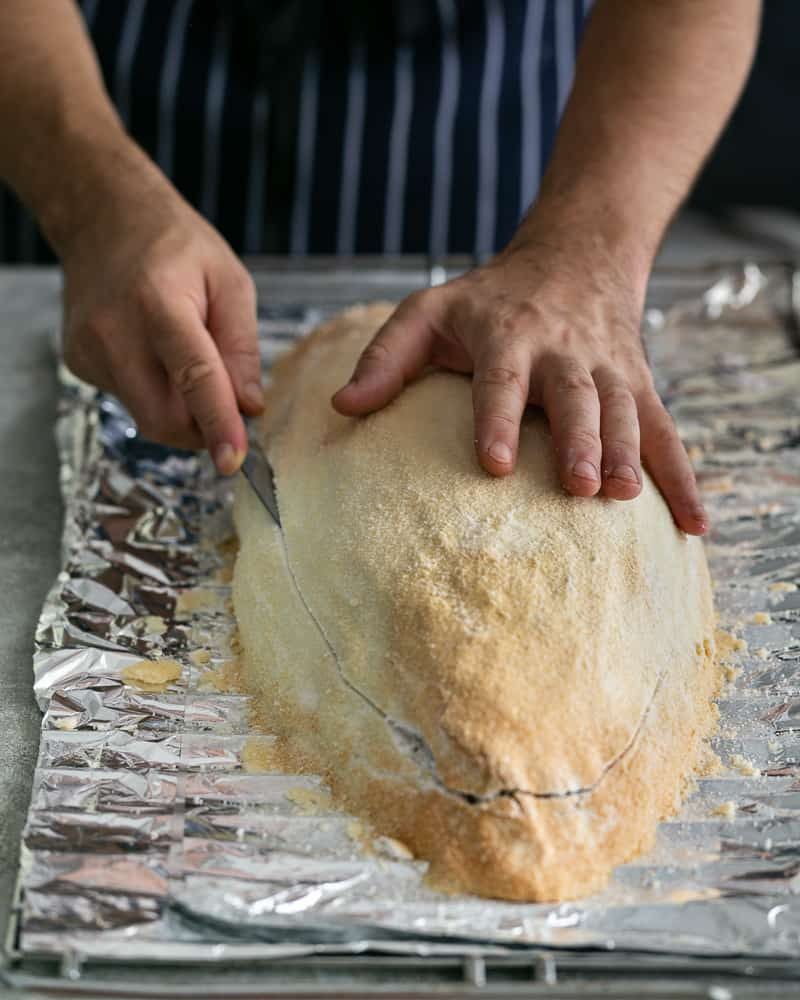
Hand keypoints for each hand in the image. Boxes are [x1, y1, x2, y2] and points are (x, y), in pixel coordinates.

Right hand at [61, 170, 261, 474]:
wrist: (102, 217)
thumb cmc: (175, 245)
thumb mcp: (230, 282)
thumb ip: (242, 348)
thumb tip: (249, 408)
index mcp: (159, 303)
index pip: (193, 379)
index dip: (217, 424)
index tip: (233, 461)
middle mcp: (114, 331)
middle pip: (163, 417)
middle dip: (203, 430)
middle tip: (229, 410)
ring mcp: (88, 350)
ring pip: (147, 416)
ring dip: (181, 410)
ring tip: (188, 361)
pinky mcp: (79, 363)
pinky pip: (129, 401)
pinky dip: (156, 394)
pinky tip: (156, 355)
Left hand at [331, 240, 707, 534]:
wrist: (576, 256)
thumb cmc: (488, 299)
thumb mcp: (429, 310)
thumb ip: (387, 357)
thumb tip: (342, 406)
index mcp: (508, 335)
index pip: (501, 378)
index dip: (499, 419)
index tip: (496, 464)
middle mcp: (564, 352)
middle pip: (575, 396)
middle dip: (581, 440)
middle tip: (579, 484)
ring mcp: (608, 370)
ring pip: (626, 411)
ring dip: (631, 454)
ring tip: (626, 497)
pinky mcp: (638, 386)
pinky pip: (666, 432)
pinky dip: (683, 478)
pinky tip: (694, 525)